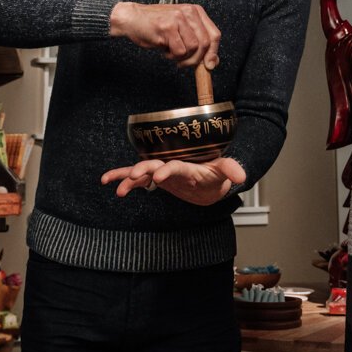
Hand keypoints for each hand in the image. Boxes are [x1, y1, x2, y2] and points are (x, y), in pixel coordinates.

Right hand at [100, 156, 247, 204]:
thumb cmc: (215, 173)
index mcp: (188, 164)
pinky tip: (109, 183)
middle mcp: (171, 164)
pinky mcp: (155, 177)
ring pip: (142, 171)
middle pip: (156, 164)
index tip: (160, 176)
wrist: (208, 177)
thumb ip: (230, 170)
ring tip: (117, 188)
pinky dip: (123, 180)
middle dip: (144, 169)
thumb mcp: (224, 172)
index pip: (177, 165)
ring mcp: (161, 170)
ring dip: (129, 177)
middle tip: (134, 175)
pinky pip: (137, 179)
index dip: (169, 169)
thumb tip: (242, 175)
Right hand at [109, 1, 221, 68]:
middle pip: (205, 43)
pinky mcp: (168, 27)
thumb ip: (196, 41)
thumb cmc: (156, 25)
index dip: (213, 52)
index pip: (214, 34)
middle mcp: (189, 12)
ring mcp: (178, 18)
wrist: (132, 18)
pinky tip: (164, 49)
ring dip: (182, 57)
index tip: (210, 65)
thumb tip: (212, 61)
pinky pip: (179, 51)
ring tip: (171, 52)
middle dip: (196, 59)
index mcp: (195, 11)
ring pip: (193, 48)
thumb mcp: (181, 30)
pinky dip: (172, 56)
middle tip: (184, 62)